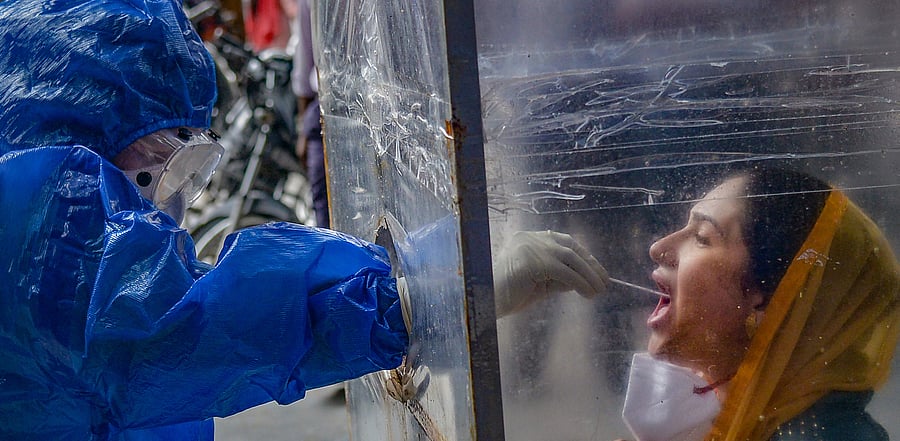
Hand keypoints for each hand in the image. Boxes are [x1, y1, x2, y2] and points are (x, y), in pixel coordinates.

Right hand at [493, 230, 607, 317]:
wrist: (487, 302)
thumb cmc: (509, 295)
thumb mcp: (540, 283)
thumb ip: (559, 277)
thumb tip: (585, 279)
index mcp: (528, 239)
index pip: (563, 242)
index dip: (583, 256)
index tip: (596, 271)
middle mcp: (530, 238)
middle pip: (569, 247)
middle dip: (590, 264)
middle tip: (604, 281)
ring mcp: (532, 247)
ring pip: (570, 258)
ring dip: (589, 275)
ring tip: (599, 290)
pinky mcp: (534, 261)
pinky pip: (565, 272)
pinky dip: (580, 283)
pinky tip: (588, 294)